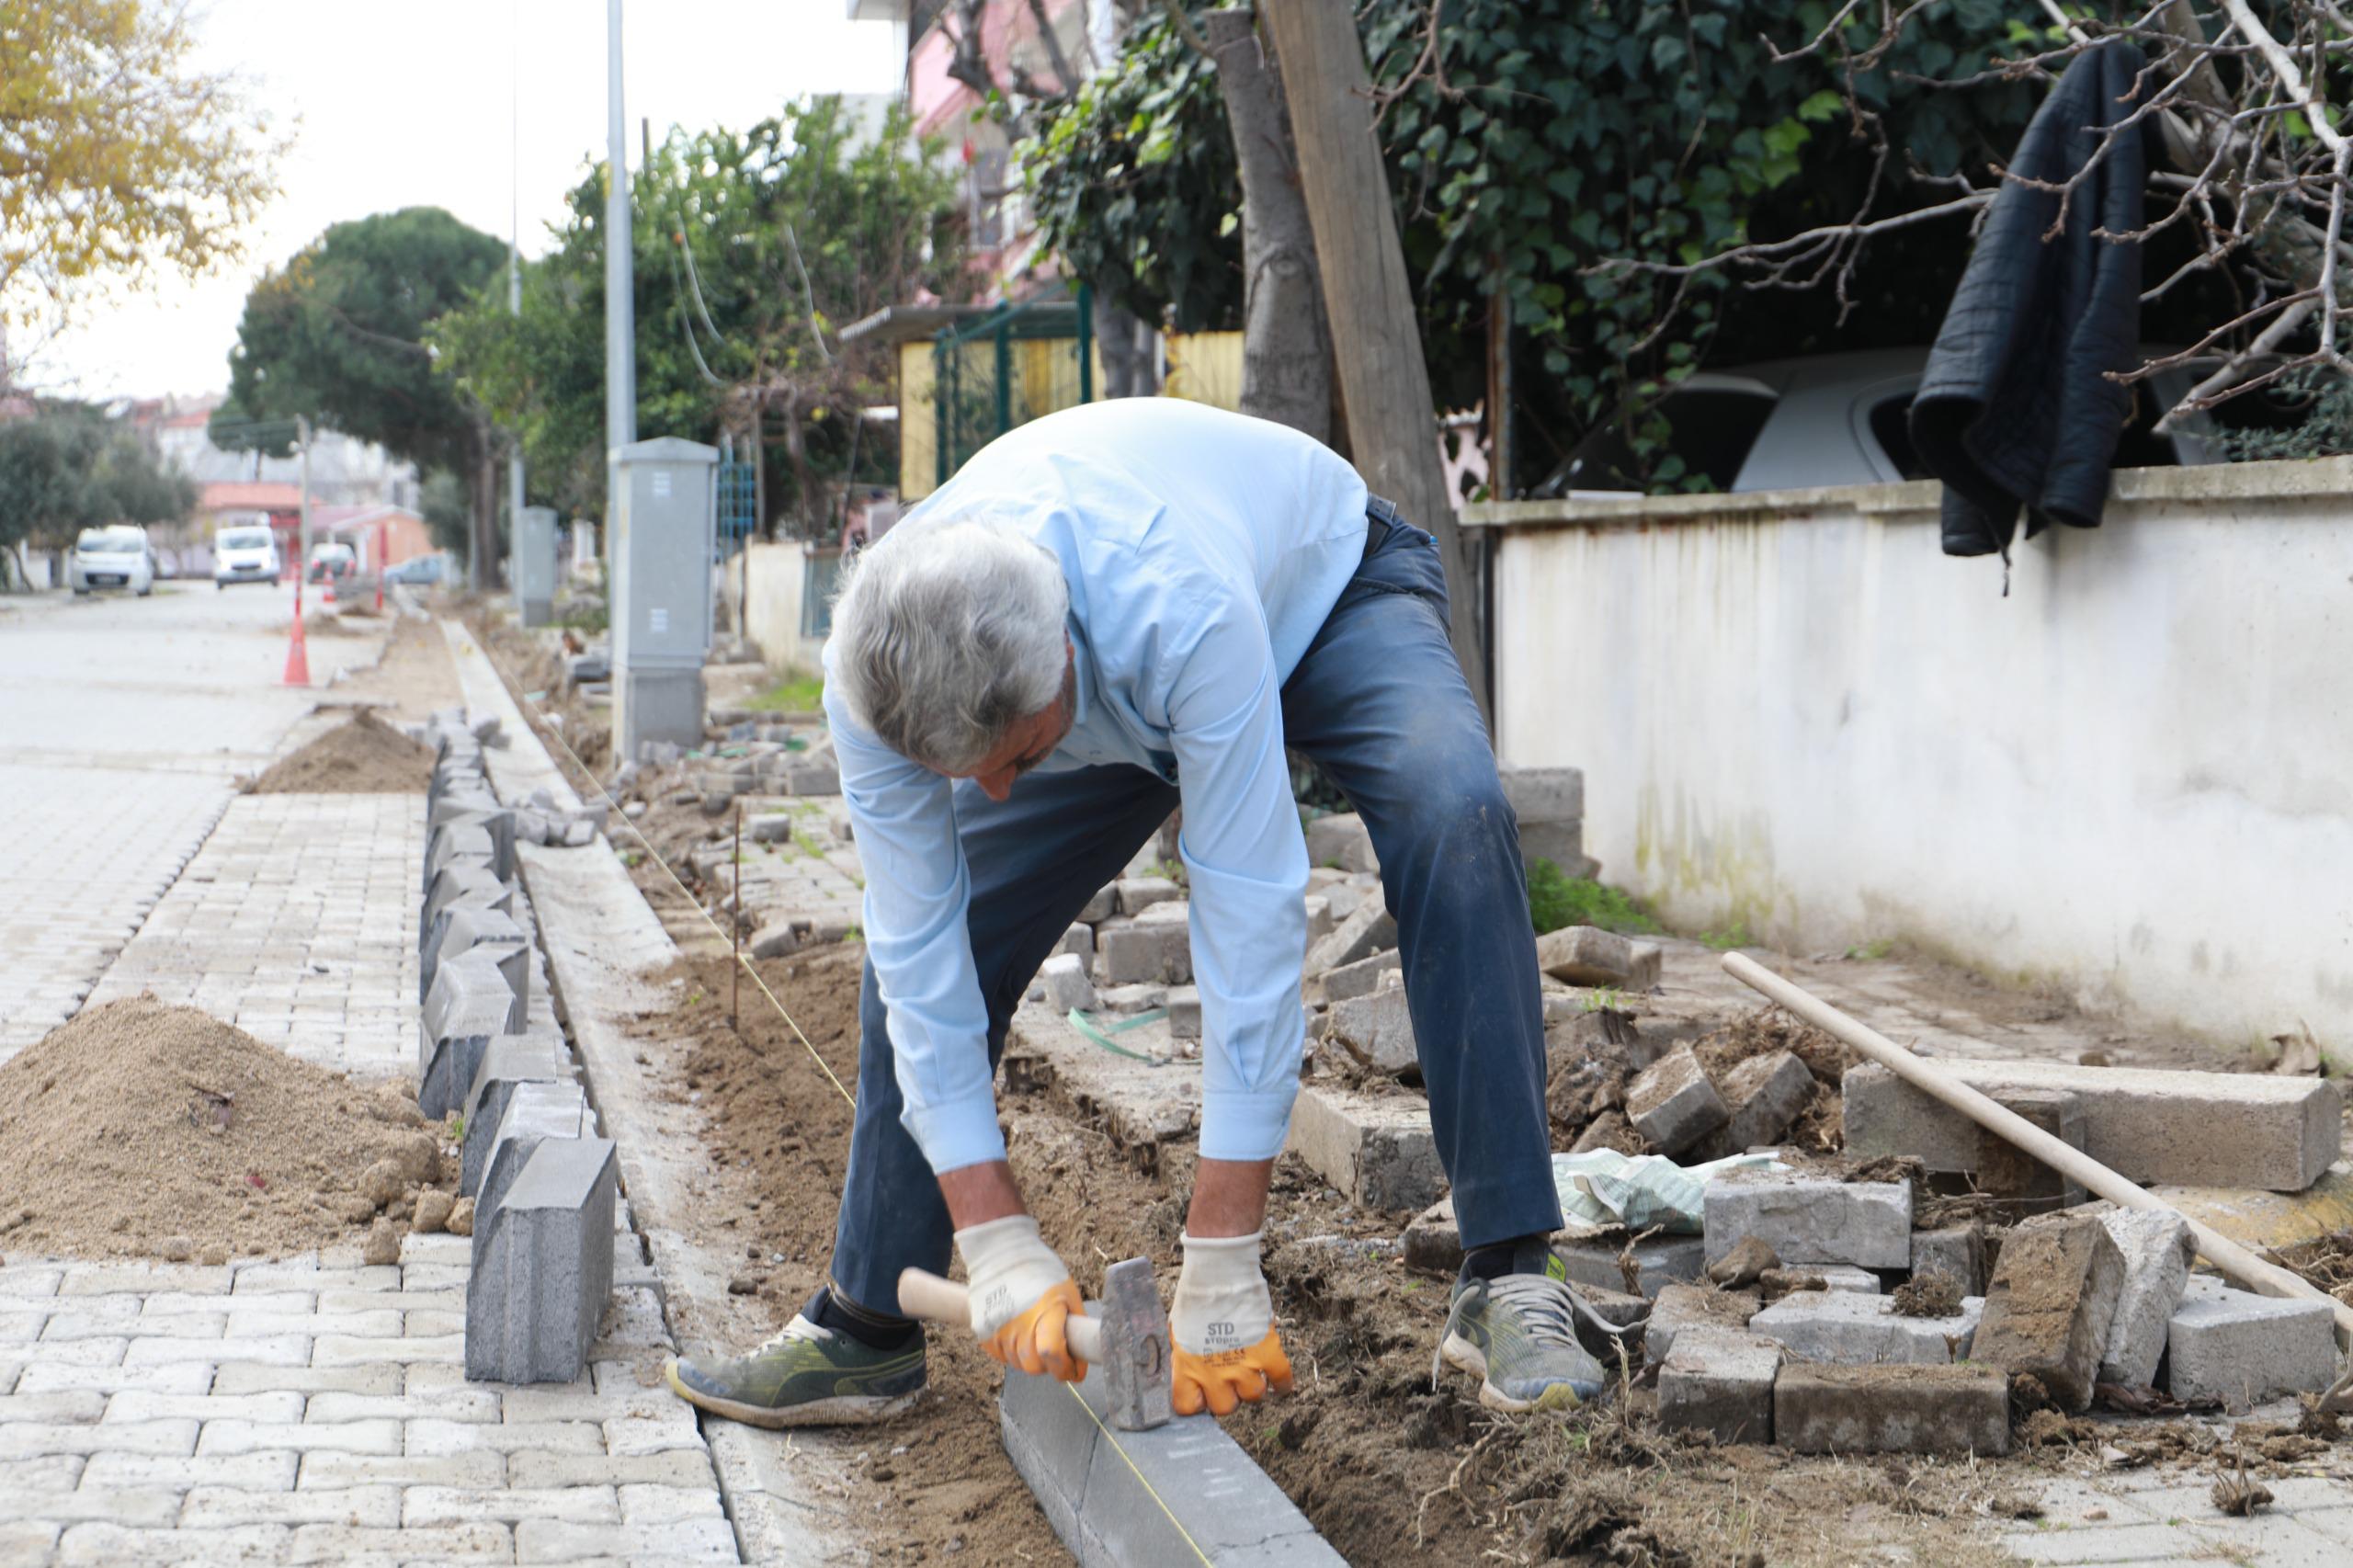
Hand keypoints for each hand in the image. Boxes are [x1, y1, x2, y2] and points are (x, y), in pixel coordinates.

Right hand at [954, 1215, 1086, 1381]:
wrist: (1001, 1256)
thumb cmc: (1040, 1272)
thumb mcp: (1068, 1292)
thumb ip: (1075, 1323)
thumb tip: (1083, 1351)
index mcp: (1045, 1313)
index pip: (1053, 1354)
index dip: (1066, 1369)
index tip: (1075, 1372)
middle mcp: (1019, 1325)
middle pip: (1035, 1366)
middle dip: (1050, 1367)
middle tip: (1057, 1355)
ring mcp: (998, 1329)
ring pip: (1018, 1363)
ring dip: (1031, 1360)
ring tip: (1037, 1341)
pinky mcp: (983, 1331)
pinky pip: (1001, 1355)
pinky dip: (1012, 1353)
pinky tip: (1020, 1338)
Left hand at [1170, 1230, 1292, 1416]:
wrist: (1220, 1273)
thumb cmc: (1195, 1296)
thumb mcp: (1178, 1329)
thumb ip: (1183, 1355)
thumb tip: (1185, 1369)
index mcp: (1187, 1367)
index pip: (1188, 1407)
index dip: (1196, 1400)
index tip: (1201, 1392)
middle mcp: (1214, 1374)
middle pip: (1225, 1408)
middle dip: (1228, 1395)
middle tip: (1229, 1378)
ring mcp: (1243, 1366)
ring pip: (1253, 1396)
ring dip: (1253, 1385)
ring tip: (1251, 1370)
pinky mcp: (1268, 1353)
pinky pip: (1281, 1380)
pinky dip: (1282, 1384)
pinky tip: (1279, 1382)